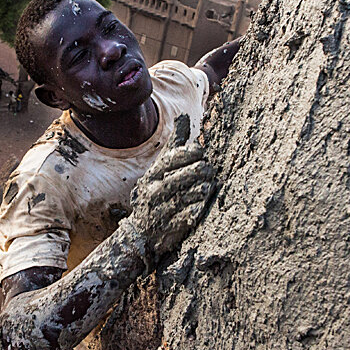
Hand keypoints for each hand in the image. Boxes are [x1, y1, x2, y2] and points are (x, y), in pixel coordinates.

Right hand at [128, 114, 215, 264]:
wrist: (141, 232)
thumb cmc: (158, 191)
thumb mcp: (162, 167)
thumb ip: (175, 144)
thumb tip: (183, 116)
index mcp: (153, 175)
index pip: (174, 158)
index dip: (191, 153)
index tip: (200, 152)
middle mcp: (156, 191)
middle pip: (186, 175)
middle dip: (201, 170)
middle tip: (208, 169)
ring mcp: (164, 210)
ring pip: (193, 193)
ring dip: (204, 188)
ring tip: (208, 185)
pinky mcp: (173, 227)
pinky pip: (193, 214)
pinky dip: (200, 207)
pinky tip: (202, 203)